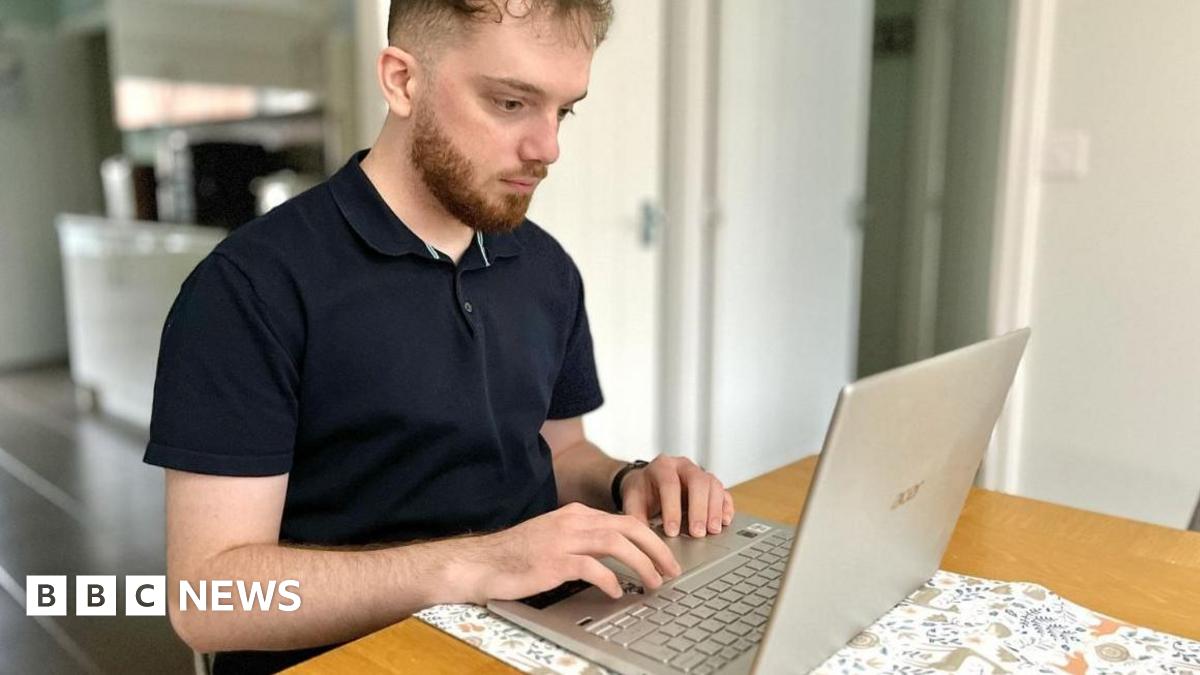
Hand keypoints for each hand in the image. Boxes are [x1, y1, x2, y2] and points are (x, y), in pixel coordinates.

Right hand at [461, 502, 681, 603]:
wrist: (482, 562)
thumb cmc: (517, 555)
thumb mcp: (555, 537)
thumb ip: (583, 539)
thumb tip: (616, 554)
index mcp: (575, 514)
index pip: (624, 520)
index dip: (650, 538)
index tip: (665, 556)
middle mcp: (572, 522)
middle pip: (628, 527)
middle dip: (656, 548)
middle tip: (672, 568)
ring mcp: (563, 540)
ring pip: (616, 544)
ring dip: (641, 564)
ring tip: (654, 582)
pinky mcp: (554, 561)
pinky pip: (592, 568)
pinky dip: (610, 580)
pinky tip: (617, 592)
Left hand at [619, 456, 734, 537]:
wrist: (648, 482)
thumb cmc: (642, 492)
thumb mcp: (633, 501)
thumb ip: (636, 518)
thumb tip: (643, 540)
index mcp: (662, 466)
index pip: (670, 484)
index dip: (672, 508)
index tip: (672, 531)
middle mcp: (683, 466)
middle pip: (697, 481)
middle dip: (698, 509)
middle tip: (697, 533)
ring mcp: (700, 473)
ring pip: (713, 485)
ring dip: (714, 509)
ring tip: (712, 531)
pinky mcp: (711, 485)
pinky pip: (723, 492)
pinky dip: (726, 507)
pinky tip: (724, 522)